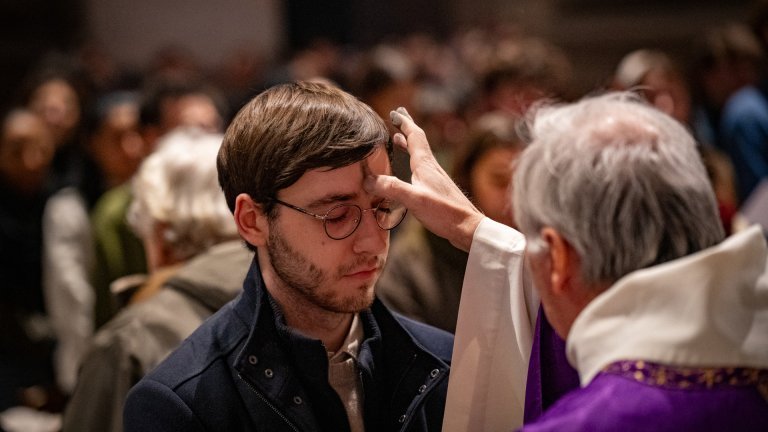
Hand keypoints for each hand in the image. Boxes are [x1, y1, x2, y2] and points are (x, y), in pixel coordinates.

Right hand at [365, 107, 483, 251]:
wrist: (468, 228)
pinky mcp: (436, 189)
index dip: (404, 123)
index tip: (394, 113)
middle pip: (418, 141)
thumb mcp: (414, 200)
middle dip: (407, 128)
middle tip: (398, 117)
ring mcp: (435, 178)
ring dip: (409, 144)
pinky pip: (420, 167)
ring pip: (420, 154)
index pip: (414, 136)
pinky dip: (412, 161)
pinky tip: (410, 171)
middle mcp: (431, 167)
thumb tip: (368, 180)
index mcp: (425, 164)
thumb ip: (391, 188)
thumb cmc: (444, 212)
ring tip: (397, 139)